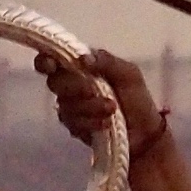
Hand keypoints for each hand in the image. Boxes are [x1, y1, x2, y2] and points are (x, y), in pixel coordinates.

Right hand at [39, 47, 159, 156]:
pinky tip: (106, 123)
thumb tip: (82, 57)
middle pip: (54, 82)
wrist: (144, 132)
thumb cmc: (137, 98)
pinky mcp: (74, 127)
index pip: (53, 59)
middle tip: (93, 91)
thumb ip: (107, 61)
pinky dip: (91, 122)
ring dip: (90, 107)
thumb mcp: (128, 73)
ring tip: (111, 109)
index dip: (45, 60)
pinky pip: (73, 122)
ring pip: (65, 105)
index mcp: (81, 67)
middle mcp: (71, 85)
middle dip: (75, 87)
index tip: (52, 65)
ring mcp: (70, 107)